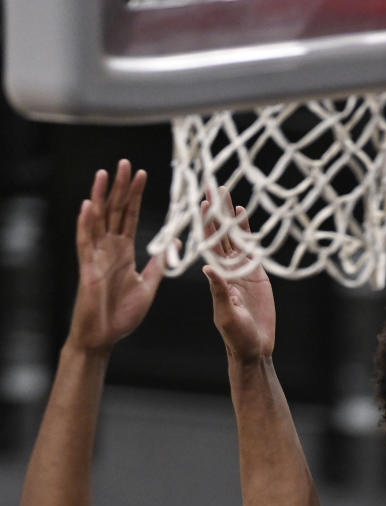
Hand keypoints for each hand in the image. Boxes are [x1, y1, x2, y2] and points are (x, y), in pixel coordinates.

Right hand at [67, 161, 164, 353]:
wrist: (104, 336)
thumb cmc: (122, 314)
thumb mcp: (148, 286)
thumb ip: (159, 265)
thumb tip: (176, 244)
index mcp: (124, 252)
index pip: (130, 217)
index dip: (135, 196)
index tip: (143, 174)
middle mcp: (109, 249)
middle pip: (115, 212)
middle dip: (121, 188)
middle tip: (127, 163)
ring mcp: (96, 256)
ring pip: (98, 220)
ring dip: (101, 197)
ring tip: (105, 174)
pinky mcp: (87, 267)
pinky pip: (85, 242)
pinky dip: (86, 223)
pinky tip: (89, 205)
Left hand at [202, 190, 275, 360]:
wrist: (254, 348)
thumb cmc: (237, 337)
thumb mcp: (226, 315)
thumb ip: (219, 292)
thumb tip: (207, 268)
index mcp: (215, 277)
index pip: (207, 244)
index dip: (205, 224)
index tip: (203, 203)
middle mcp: (225, 269)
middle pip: (218, 234)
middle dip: (215, 211)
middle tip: (212, 186)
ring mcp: (240, 270)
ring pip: (233, 237)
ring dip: (229, 216)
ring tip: (227, 193)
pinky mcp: (256, 274)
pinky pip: (250, 248)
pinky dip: (247, 230)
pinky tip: (243, 213)